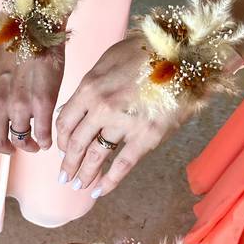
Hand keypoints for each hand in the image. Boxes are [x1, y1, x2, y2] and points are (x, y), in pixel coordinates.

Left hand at [0, 48, 63, 153]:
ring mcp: (18, 105)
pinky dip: (44, 142)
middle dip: (6, 149)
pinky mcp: (42, 104)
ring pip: (19, 141)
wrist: (35, 31)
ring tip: (34, 144)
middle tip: (14, 148)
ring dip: (28, 146)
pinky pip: (42, 134)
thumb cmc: (14, 48)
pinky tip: (46, 140)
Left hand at [56, 37, 180, 196]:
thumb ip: (89, 86)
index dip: (60, 140)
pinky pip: (123, 165)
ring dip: (84, 174)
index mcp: (89, 88)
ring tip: (78, 185)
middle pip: (76, 143)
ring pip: (96, 156)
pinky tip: (100, 190)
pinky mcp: (147, 137)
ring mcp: (124, 124)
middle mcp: (102, 108)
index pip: (65, 122)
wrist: (182, 55)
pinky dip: (109, 181)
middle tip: (63, 177)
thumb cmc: (144, 52)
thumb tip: (73, 108)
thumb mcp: (107, 61)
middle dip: (67, 163)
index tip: (60, 150)